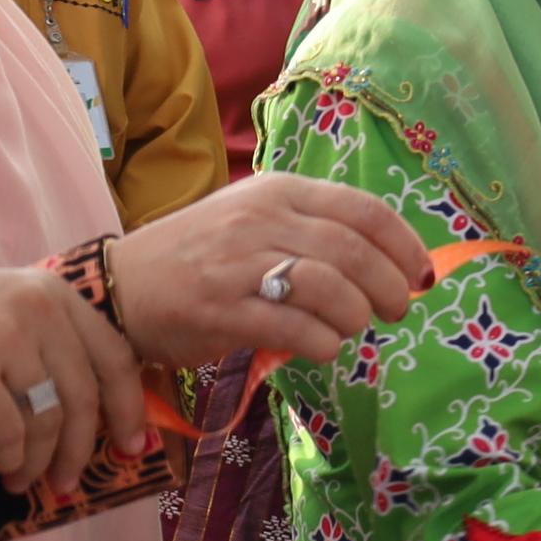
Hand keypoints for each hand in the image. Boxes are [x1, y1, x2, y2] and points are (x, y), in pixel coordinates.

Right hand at [0, 266, 141, 495]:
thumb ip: (49, 347)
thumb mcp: (1, 317)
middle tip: (68, 483)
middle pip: (86, 395)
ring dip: (38, 463)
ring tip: (23, 481)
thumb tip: (101, 414)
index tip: (134, 447)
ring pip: (49, 420)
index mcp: (54, 292)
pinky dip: (8, 460)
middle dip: (83, 449)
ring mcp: (2, 333)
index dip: (129, 408)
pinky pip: (8, 433)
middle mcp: (37, 305)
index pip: (116, 357)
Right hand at [107, 174, 428, 364]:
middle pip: (353, 252)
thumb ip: (313, 230)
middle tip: (396, 310)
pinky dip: (323, 344)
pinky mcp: (219, 310)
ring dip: (356, 316)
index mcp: (277, 191)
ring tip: (351, 329)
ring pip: (329, 288)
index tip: (422, 273)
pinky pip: (294, 328)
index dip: (404, 245)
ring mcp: (237, 264)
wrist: (118, 287)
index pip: (363, 210)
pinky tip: (322, 349)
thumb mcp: (256, 220)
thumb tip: (388, 260)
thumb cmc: (200, 257)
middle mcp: (260, 220)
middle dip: (389, 287)